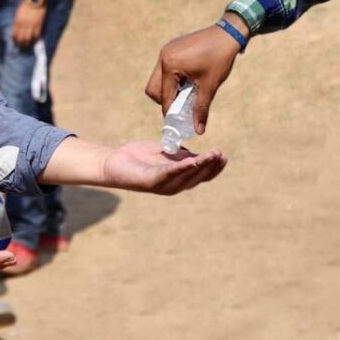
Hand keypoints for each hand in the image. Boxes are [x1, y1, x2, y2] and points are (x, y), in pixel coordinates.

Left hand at [11, 0, 44, 47]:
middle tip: (21, 47)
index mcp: (17, 21)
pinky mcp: (39, 25)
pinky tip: (35, 41)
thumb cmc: (26, 4)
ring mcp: (32, 25)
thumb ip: (18, 21)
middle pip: (21, 38)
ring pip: (29, 38)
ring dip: (28, 43)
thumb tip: (17, 29)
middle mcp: (24, 25)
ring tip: (28, 45)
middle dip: (20, 44)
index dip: (14, 40)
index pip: (14, 34)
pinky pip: (37, 35)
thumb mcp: (18, 13)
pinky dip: (36, 39)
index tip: (15, 42)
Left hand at [101, 141, 226, 194]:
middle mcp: (173, 185)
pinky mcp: (150, 182)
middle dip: (211, 166)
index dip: (214, 168)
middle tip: (221, 154)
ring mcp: (163, 185)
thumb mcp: (168, 153)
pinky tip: (191, 161)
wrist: (114, 161)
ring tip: (212, 155)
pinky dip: (181, 168)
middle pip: (197, 177)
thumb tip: (200, 155)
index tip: (224, 156)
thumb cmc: (141, 157)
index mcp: (179, 178)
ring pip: (186, 177)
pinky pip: (168, 174)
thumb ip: (183, 155)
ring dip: (200, 166)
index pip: (201, 175)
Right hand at [145, 14, 247, 133]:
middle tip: (181, 106)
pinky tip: (189, 80)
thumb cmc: (220, 58)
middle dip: (165, 101)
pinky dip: (173, 79)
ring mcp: (166, 51)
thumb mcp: (210, 85)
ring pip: (158, 79)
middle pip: (153, 88)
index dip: (171, 112)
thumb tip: (198, 130)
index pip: (164, 96)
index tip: (178, 123)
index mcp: (170, 65)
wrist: (228, 33)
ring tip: (187, 92)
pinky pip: (165, 69)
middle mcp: (164, 56)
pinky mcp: (171, 48)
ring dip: (169, 90)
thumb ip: (201, 109)